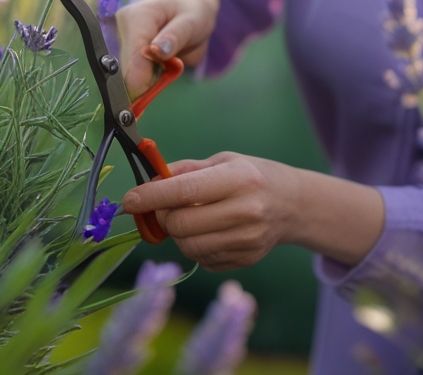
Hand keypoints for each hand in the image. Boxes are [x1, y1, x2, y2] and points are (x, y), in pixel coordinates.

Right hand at [117, 0, 218, 95]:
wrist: (186, 9)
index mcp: (137, 17)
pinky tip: (158, 66)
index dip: (144, 80)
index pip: (133, 57)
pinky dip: (146, 78)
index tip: (155, 91)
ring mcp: (119, 41)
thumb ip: (176, 36)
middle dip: (149, 80)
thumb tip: (156, 51)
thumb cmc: (191, 13)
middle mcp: (122, 28)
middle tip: (170, 70)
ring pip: (128, 77)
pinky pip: (132, 76)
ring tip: (166, 63)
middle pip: (127, 71)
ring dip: (148, 79)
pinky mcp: (122, 53)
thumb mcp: (192, 21)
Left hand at [122, 154, 384, 269]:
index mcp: (239, 178)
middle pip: (181, 225)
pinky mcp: (246, 260)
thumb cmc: (252, 175)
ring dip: (178, 234)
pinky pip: (203, 260)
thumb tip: (149, 182)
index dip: (151, 196)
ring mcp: (247, 240)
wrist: (293, 204)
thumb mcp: (224, 161)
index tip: (128, 200)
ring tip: (191, 217)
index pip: (185, 190)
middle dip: (163, 217)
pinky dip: (196, 246)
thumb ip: (186, 171)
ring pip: (188, 247)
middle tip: (165, 207)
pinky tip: (210, 231)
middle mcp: (245, 210)